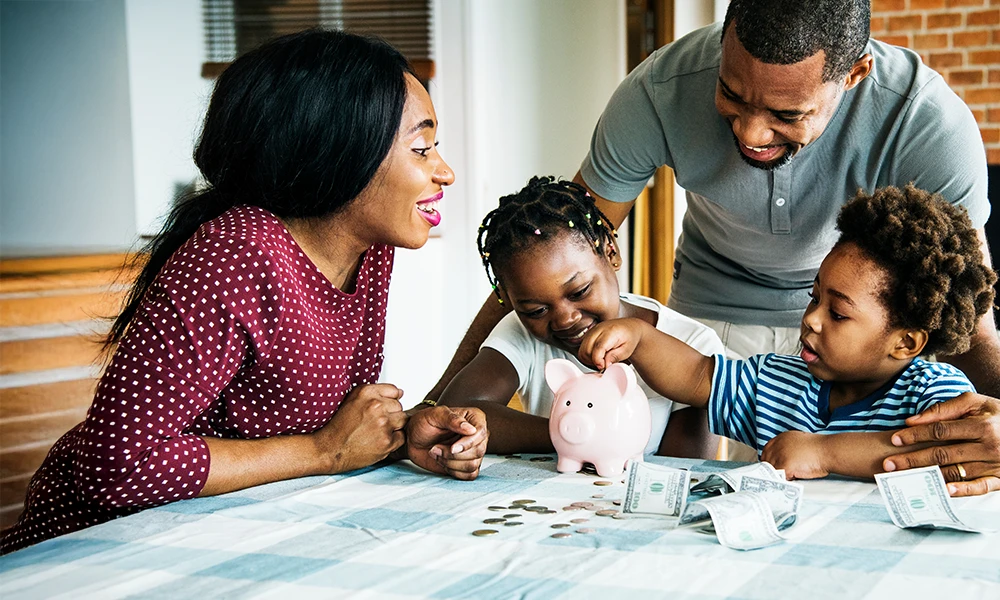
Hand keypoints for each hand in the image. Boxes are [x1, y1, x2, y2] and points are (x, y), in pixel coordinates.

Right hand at [312, 383, 406, 472]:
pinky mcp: (387, 441)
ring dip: (394, 426)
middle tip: (375, 423)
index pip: (394, 391)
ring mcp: (383, 424)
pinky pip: (401, 437)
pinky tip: (378, 440)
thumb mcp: (352, 400)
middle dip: (391, 414)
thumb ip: (376, 393)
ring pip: (402, 420)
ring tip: (377, 431)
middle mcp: (376, 406)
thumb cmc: (339, 427)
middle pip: (399, 406)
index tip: (380, 409)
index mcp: (366, 393)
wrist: (330, 449)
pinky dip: (393, 440)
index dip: (388, 401)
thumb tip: (401, 393)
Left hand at [405, 406, 487, 479]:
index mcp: (474, 418)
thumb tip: (471, 429)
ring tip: (437, 453)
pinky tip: (442, 462)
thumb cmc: (423, 423)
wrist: (413, 438)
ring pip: (473, 465)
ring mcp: (473, 451)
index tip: (452, 447)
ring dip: (451, 463)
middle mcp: (477, 435)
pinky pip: (469, 475)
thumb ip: (452, 419)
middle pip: (479, 451)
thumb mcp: (434, 415)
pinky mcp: (467, 464)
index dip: (468, 443)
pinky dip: (453, 471)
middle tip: (436, 448)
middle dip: (454, 454)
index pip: (481, 433)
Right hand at [578, 318, 643, 370]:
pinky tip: (596, 357)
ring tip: (601, 361)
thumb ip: (615, 357)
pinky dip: (587, 357)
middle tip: (604, 365)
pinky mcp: (588, 335)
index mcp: (610, 332)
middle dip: (594, 362)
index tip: (603, 367)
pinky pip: (582, 349)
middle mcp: (598, 330)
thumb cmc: (629, 337)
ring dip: (589, 360)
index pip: (598, 347)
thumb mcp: (627, 350)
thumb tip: (605, 365)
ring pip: (582, 351)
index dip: (598, 360)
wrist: (629, 328)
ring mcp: (591, 332)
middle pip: (587, 350)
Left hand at [760, 431, 828, 479]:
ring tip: (788, 479)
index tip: (773, 469)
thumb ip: (787, 448)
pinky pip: (779, 478)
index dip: (770, 462)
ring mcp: (780, 455)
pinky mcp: (784, 465)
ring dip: (778, 476)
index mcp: (780, 438)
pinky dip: (784, 482)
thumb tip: (781, 460)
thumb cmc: (819, 448)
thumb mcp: (799, 442)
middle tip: (780, 477)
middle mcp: (777, 445)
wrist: (828, 450)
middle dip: (772, 470)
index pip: (766, 452)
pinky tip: (792, 481)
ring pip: (772, 471)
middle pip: (766, 462)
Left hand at [883, 392, 999, 495]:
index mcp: (982, 426)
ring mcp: (995, 464)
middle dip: (912, 459)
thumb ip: (943, 409)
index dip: (916, 435)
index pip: (940, 431)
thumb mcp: (975, 402)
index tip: (895, 439)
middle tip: (889, 464)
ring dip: (928, 476)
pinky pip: (980, 488)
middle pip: (943, 454)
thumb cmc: (997, 414)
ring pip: (955, 472)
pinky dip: (962, 491)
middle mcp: (989, 446)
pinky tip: (943, 491)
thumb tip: (912, 420)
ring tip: (904, 478)